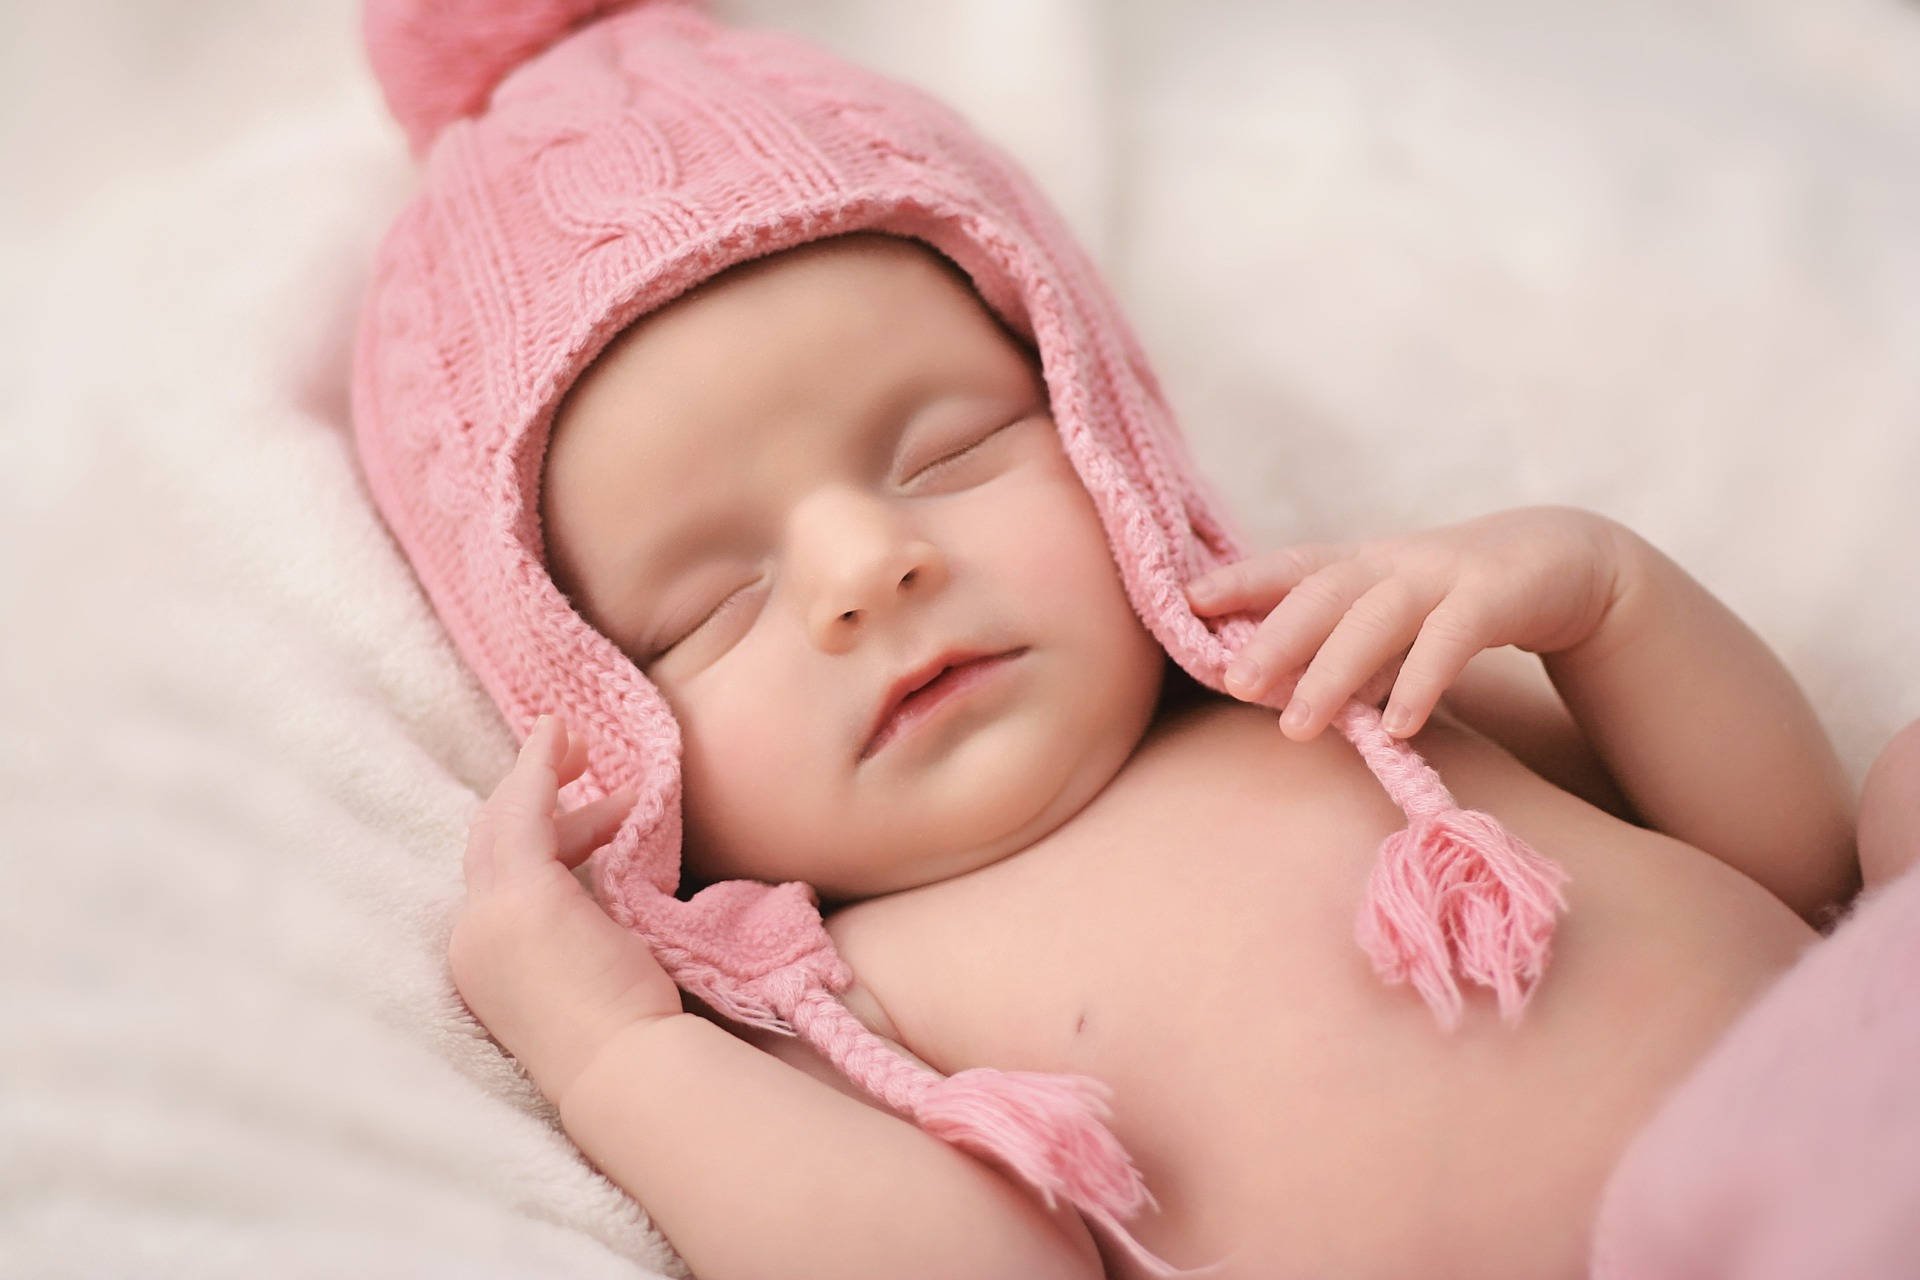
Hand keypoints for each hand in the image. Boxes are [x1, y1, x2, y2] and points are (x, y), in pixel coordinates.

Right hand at [449, 714, 681, 1103]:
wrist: (627, 1073)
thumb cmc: (628, 1038)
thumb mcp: (592, 971)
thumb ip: (581, 930)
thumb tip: (603, 890)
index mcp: (488, 966)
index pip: (501, 883)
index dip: (545, 839)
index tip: (596, 820)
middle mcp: (472, 942)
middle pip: (490, 846)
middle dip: (531, 796)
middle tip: (578, 760)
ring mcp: (489, 919)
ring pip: (501, 823)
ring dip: (536, 773)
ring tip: (581, 742)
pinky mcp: (521, 897)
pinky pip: (522, 812)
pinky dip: (536, 768)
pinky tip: (558, 737)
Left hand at [1185, 505, 1627, 741]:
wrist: (1564, 562)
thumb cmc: (1455, 601)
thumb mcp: (1393, 621)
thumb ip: (1344, 651)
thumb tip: (1279, 697)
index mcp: (1360, 565)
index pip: (1291, 567)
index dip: (1240, 580)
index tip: (1186, 602)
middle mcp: (1393, 563)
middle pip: (1323, 592)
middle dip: (1275, 638)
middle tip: (1234, 684)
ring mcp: (1445, 575)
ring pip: (1379, 617)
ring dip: (1335, 672)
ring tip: (1298, 727)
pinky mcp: (1497, 595)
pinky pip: (1453, 639)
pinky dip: (1421, 681)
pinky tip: (1396, 726)